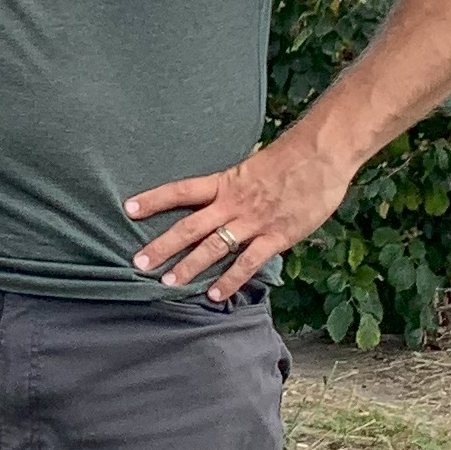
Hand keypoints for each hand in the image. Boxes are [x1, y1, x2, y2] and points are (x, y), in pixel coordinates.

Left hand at [125, 125, 357, 307]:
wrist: (322, 154)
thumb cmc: (290, 157)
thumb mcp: (252, 164)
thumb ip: (234, 183)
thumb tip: (220, 190)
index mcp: (225, 182)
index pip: (181, 191)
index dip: (153, 199)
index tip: (128, 209)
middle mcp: (232, 203)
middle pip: (189, 227)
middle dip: (162, 246)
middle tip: (138, 263)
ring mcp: (253, 221)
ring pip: (213, 248)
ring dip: (189, 267)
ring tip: (167, 284)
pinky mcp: (276, 236)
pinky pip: (248, 262)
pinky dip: (230, 280)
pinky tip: (215, 294)